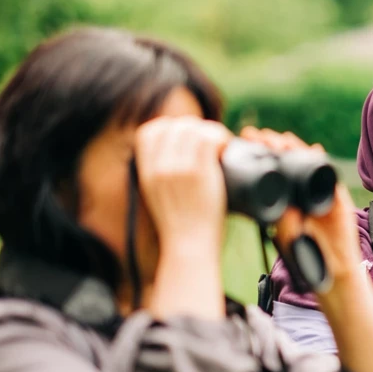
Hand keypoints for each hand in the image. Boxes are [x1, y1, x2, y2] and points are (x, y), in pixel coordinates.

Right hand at [135, 116, 233, 253]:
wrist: (189, 245)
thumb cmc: (181, 226)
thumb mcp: (158, 196)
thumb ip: (162, 175)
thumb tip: (177, 159)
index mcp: (146, 171)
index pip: (149, 131)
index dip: (171, 128)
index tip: (189, 137)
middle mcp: (158, 166)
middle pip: (174, 126)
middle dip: (195, 127)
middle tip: (212, 141)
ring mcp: (177, 167)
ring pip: (192, 129)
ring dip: (211, 132)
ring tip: (222, 144)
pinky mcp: (197, 172)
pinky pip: (209, 139)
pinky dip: (221, 138)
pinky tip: (227, 148)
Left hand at [241, 127, 363, 281]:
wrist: (333, 266)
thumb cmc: (307, 253)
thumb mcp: (286, 234)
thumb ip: (281, 219)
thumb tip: (273, 198)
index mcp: (286, 196)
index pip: (272, 168)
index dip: (261, 153)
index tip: (245, 141)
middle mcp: (301, 190)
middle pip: (288, 160)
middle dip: (275, 145)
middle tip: (261, 136)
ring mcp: (319, 191)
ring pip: (307, 162)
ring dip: (296, 148)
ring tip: (283, 140)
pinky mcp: (337, 196)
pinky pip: (328, 173)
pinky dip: (321, 161)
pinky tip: (314, 150)